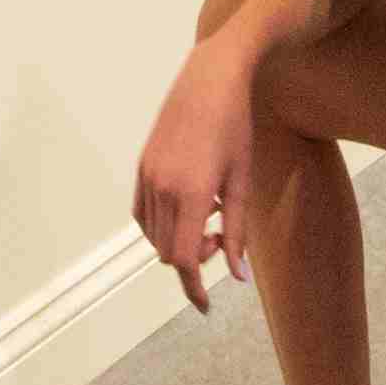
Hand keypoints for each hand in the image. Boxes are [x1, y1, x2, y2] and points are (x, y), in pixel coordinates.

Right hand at [130, 59, 251, 310]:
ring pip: (153, 234)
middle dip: (192, 259)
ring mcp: (148, 175)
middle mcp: (163, 187)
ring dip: (177, 240)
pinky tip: (187, 209)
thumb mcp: (243, 181)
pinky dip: (160, 224)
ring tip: (209, 217)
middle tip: (220, 239)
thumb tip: (237, 276)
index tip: (204, 305)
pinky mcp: (143, 164)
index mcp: (192, 194)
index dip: (193, 288)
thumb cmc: (236, 127)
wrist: (212, 79)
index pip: (183, 259)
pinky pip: (143, 212)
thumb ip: (237, 231)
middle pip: (167, 251)